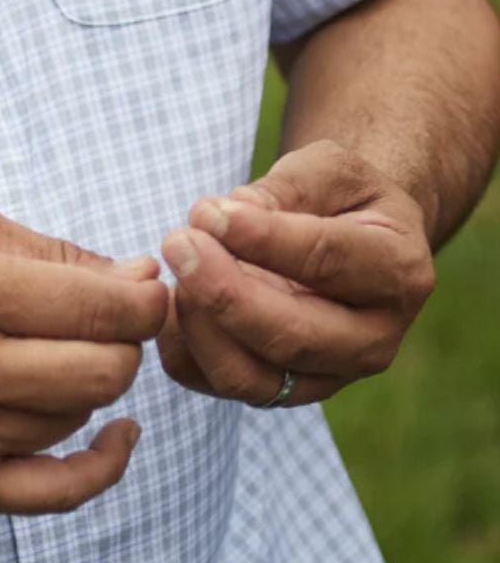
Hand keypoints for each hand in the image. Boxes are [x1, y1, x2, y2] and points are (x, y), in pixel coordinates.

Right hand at [0, 207, 168, 515]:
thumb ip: (52, 252)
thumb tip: (139, 278)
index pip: (101, 308)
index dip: (146, 299)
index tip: (146, 291)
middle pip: (105, 370)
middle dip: (125, 342)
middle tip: (107, 326)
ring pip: (80, 416)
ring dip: (88, 385)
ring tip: (52, 358)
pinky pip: (59, 492)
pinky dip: (105, 465)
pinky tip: (119, 435)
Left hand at [156, 139, 435, 407]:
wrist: (351, 239)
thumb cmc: (339, 196)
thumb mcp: (329, 170)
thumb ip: (283, 190)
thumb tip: (223, 218)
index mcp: (398, 271)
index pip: (326, 260)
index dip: (261, 238)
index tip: (205, 212)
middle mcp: (374, 338)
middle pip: (292, 336)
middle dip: (223, 293)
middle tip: (175, 243)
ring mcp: (330, 377)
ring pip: (252, 377)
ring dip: (199, 325)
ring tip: (172, 270)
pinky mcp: (284, 392)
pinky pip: (219, 385)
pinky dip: (182, 349)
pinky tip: (165, 303)